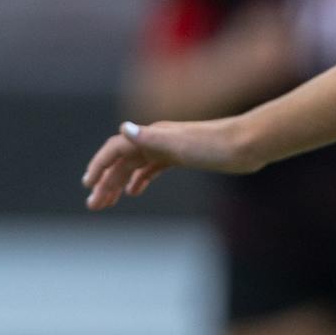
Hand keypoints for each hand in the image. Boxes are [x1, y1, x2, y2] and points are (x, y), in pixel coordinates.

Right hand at [82, 118, 252, 209]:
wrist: (247, 145)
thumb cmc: (216, 145)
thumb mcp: (181, 144)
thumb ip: (151, 138)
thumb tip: (124, 129)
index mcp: (153, 135)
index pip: (116, 149)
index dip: (100, 165)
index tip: (88, 185)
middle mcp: (156, 139)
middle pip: (123, 161)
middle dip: (106, 182)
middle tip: (94, 206)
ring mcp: (169, 148)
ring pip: (135, 166)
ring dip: (119, 183)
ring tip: (108, 203)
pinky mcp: (182, 156)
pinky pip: (153, 167)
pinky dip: (140, 179)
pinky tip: (134, 191)